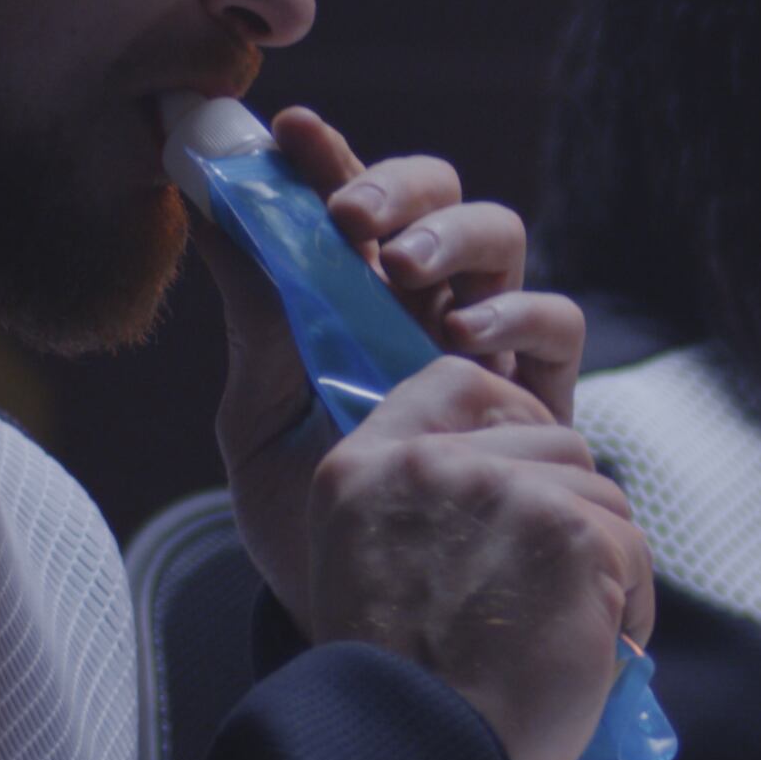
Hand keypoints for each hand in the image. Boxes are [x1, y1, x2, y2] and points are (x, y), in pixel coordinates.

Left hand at [212, 107, 590, 609]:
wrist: (367, 628)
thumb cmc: (312, 526)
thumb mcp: (261, 419)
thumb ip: (254, 315)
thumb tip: (205, 206)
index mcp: (351, 303)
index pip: (345, 206)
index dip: (326, 158)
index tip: (290, 131)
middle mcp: (424, 310)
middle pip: (437, 199)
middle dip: (400, 188)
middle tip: (351, 219)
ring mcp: (489, 348)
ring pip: (501, 237)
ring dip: (453, 232)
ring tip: (404, 267)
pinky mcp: (542, 400)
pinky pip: (555, 323)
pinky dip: (516, 310)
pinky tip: (466, 335)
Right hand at [300, 357, 652, 759]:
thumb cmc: (401, 693)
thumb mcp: (371, 569)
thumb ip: (423, 508)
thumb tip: (521, 475)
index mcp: (362, 470)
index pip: (456, 382)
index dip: (512, 421)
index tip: (527, 486)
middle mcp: (425, 464)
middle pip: (551, 442)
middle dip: (568, 510)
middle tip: (546, 591)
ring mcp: (500, 490)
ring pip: (599, 492)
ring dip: (602, 561)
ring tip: (569, 628)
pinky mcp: (567, 529)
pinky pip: (631, 545)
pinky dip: (631, 603)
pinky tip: (598, 648)